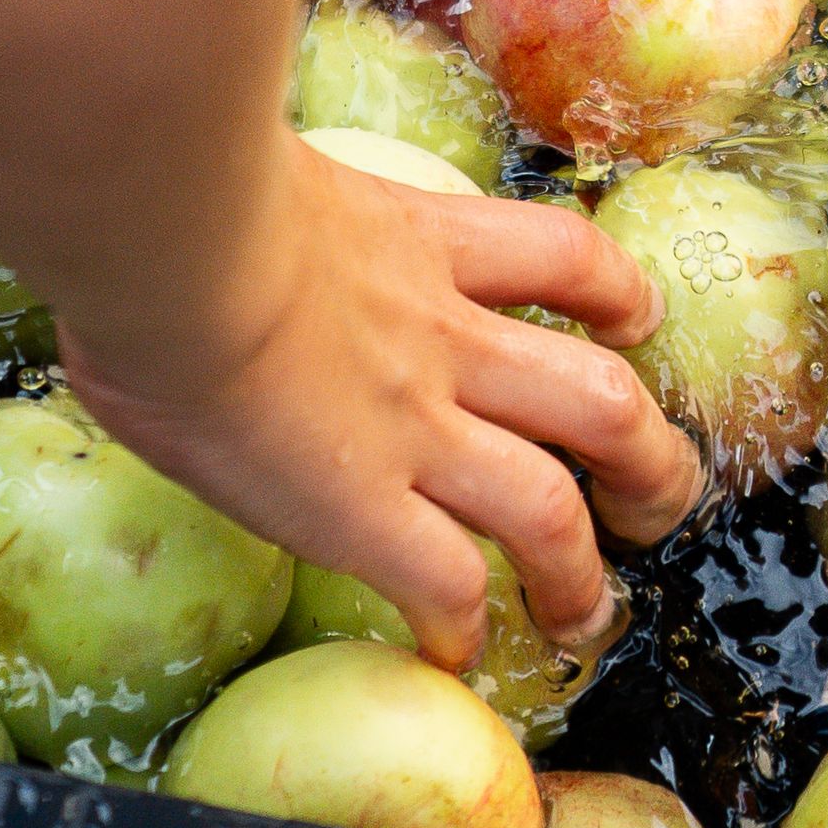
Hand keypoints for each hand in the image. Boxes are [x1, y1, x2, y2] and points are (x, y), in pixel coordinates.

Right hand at [62, 151, 699, 664]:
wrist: (171, 247)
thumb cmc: (175, 194)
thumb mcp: (266, 175)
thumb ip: (282, 208)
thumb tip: (237, 216)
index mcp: (423, 243)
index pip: (563, 259)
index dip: (618, 297)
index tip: (635, 324)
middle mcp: (444, 341)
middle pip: (602, 401)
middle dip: (647, 458)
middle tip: (655, 495)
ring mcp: (412, 430)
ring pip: (548, 509)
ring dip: (580, 572)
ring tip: (588, 614)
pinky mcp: (359, 509)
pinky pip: (444, 581)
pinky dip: (461, 624)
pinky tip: (456, 651)